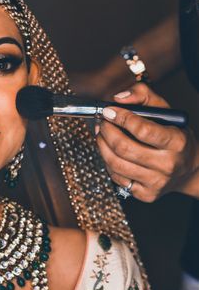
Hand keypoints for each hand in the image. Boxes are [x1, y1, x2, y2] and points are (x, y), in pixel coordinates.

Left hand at [95, 83, 198, 201]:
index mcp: (177, 142)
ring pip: (116, 165)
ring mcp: (157, 182)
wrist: (188, 169)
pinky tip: (108, 152)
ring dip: (102, 146)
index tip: (109, 111)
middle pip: (124, 148)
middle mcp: (168, 164)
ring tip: (101, 135)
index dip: (121, 118)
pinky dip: (108, 163)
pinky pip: (117, 178)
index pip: (143, 130)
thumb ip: (143, 95)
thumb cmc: (174, 136)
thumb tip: (118, 99)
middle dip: (106, 132)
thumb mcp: (166, 111)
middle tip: (102, 122)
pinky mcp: (145, 194)